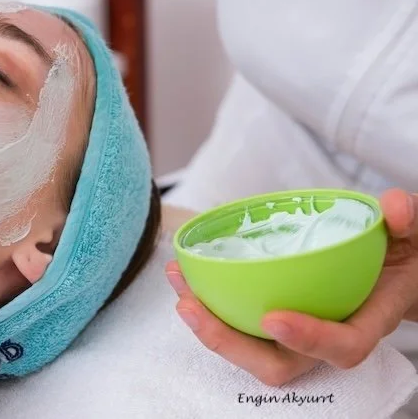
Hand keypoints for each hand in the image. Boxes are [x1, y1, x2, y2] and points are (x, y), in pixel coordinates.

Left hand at [165, 188, 417, 385]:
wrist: (396, 267)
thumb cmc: (402, 252)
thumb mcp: (412, 232)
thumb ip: (407, 218)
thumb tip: (395, 209)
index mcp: (367, 320)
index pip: (343, 346)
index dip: (309, 339)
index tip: (273, 318)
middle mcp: (328, 336)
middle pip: (279, 364)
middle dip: (230, 343)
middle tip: (192, 307)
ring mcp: (299, 332)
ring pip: (251, 351)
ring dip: (209, 327)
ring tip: (179, 289)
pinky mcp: (275, 320)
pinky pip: (240, 326)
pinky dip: (210, 306)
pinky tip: (185, 276)